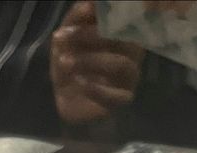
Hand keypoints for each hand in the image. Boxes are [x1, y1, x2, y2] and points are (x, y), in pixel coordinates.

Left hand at [50, 0, 144, 125]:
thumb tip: (87, 4)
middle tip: (63, 37)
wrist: (67, 97)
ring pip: (120, 64)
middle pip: (123, 39)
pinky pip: (116, 96)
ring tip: (65, 62)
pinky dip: (96, 89)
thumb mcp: (68, 35)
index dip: (103, 14)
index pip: (122, 18)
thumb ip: (77, 17)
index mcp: (124, 31)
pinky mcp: (123, 99)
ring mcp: (131, 77)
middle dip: (90, 36)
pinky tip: (78, 83)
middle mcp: (133, 51)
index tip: (80, 13)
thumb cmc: (72, 60)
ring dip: (90, 61)